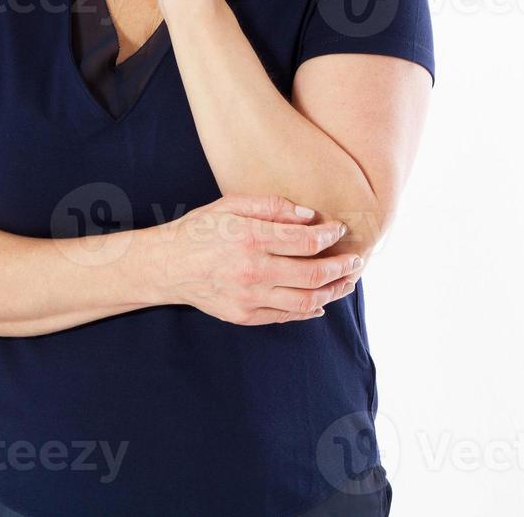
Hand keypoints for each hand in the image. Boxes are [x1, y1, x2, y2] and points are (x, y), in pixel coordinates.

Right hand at [146, 194, 363, 325]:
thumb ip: (272, 207)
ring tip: (347, 281)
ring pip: (306, 301)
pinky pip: (286, 317)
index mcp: (251, 238)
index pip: (306, 240)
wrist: (167, 266)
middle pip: (314, 274)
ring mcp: (250, 298)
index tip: (340, 231)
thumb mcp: (231, 205)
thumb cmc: (199, 230)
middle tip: (357, 259)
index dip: (330, 235)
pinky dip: (309, 310)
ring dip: (333, 291)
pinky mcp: (245, 316)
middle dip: (342, 267)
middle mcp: (253, 271)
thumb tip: (309, 216)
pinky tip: (321, 302)